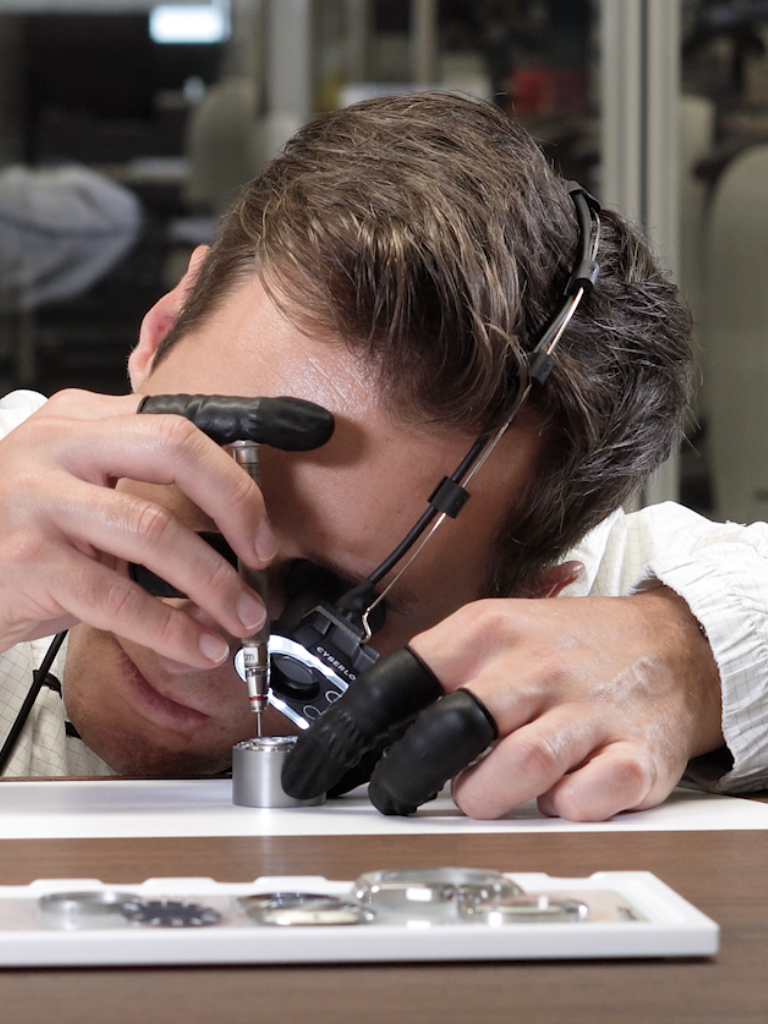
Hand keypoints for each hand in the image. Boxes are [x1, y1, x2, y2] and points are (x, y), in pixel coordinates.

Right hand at [0, 389, 329, 666]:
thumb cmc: (20, 536)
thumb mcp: (78, 491)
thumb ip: (140, 486)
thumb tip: (234, 530)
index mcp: (80, 420)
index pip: (178, 423)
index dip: (236, 467)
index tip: (269, 514)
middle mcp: (58, 446)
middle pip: (175, 448)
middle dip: (237, 504)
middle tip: (262, 554)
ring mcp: (38, 499)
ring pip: (154, 529)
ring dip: (213, 583)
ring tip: (240, 617)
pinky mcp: (28, 558)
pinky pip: (117, 597)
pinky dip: (169, 629)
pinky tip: (197, 648)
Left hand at [283, 585, 722, 820]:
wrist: (673, 644)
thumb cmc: (569, 647)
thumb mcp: (497, 634)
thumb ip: (436, 677)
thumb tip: (363, 731)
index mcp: (486, 632)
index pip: (395, 684)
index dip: (346, 737)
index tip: (314, 772)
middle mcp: (532, 668)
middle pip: (447, 732)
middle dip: (408, 776)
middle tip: (398, 793)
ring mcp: (586, 711)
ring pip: (511, 773)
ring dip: (486, 796)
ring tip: (488, 789)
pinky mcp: (634, 756)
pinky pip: (581, 803)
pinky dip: (561, 810)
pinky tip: (561, 791)